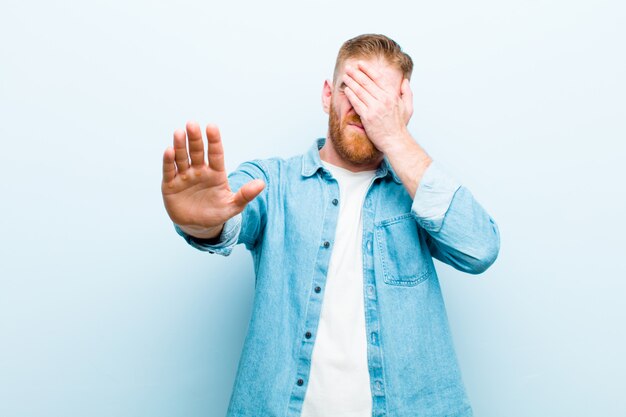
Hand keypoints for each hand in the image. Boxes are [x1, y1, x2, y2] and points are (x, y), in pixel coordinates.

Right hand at [161, 122, 264, 237]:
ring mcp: (184, 176)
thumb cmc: (217, 212)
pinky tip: (169, 151)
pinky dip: (168, 161)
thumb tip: (262, 183)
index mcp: (216, 173)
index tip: (212, 127)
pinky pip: (169, 171)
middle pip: (197, 151)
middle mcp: (199, 171)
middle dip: (194, 138)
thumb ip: (245, 195)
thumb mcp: (233, 206)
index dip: (214, 141)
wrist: (198, 226)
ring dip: (180, 145)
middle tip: (192, 124)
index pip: (216, 153)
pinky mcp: (170, 185)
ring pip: (182, 158)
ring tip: (179, 132)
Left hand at [342, 61, 413, 151]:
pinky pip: (357, 103)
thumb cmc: (400, 125)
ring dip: (351, 82)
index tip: (360, 64)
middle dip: (356, 73)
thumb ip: (407, 92)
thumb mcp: (408, 107)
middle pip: (366, 83)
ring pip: (360, 91)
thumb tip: (404, 81)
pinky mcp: (367, 117)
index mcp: (392, 95)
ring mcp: (375, 108)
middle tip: (348, 67)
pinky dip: (351, 95)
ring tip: (345, 76)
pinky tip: (346, 90)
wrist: (395, 141)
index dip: (368, 69)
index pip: (378, 78)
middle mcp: (383, 100)